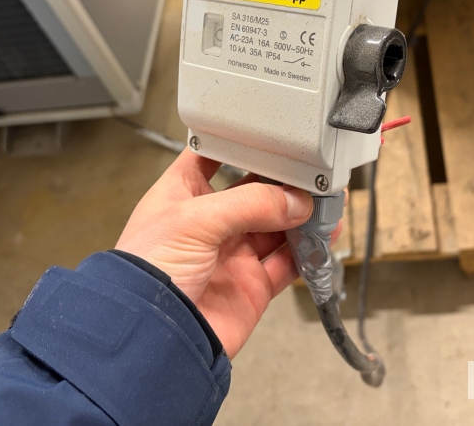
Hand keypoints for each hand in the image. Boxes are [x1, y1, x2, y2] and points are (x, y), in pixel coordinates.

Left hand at [116, 149, 317, 357]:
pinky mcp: (251, 286)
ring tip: (327, 201)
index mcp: (182, 195)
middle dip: (282, 182)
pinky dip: (308, 251)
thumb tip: (294, 200)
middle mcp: (208, 223)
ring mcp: (231, 255)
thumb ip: (249, 203)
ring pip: (276, 226)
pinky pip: (288, 263)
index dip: (237, 145)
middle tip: (312, 172)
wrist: (152, 338)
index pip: (211, 157)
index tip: (268, 134)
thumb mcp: (195, 219)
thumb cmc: (146, 272)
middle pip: (254, 192)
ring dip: (301, 214)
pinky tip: (323, 236)